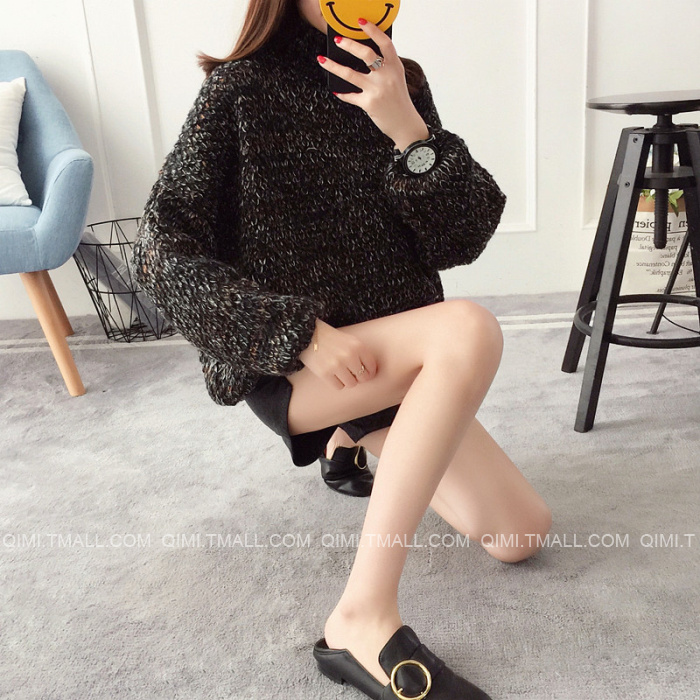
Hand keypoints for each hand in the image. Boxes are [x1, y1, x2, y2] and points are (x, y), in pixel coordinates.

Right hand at [298, 319, 377, 389]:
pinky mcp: (324, 373)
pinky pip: (338, 386)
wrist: (307, 334)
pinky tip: (333, 375)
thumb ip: (360, 353)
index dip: (369, 372)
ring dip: (347, 381)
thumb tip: (369, 373)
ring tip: (341, 374)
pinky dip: (337, 383)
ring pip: (351, 384)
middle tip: (352, 374)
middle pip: (363, 377)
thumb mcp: (349, 339)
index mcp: (357, 346)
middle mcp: (349, 355)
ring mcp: (336, 365)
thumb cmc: (330, 338)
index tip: (365, 373)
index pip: (371, 367)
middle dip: (358, 377)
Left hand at [317, 19, 428, 150]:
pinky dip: (342, 93)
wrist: (405, 124)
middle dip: (349, 45)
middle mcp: (387, 76)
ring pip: (350, 74)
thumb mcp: (397, 78)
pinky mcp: (369, 103)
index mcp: (395, 66)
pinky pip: (350, 96)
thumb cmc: (399, 101)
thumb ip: (385, 66)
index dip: (372, 30)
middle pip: (366, 54)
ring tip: (322, 60)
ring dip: (333, 66)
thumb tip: (362, 55)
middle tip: (338, 40)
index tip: (361, 22)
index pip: (384, 43)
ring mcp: (377, 89)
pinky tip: (336, 90)